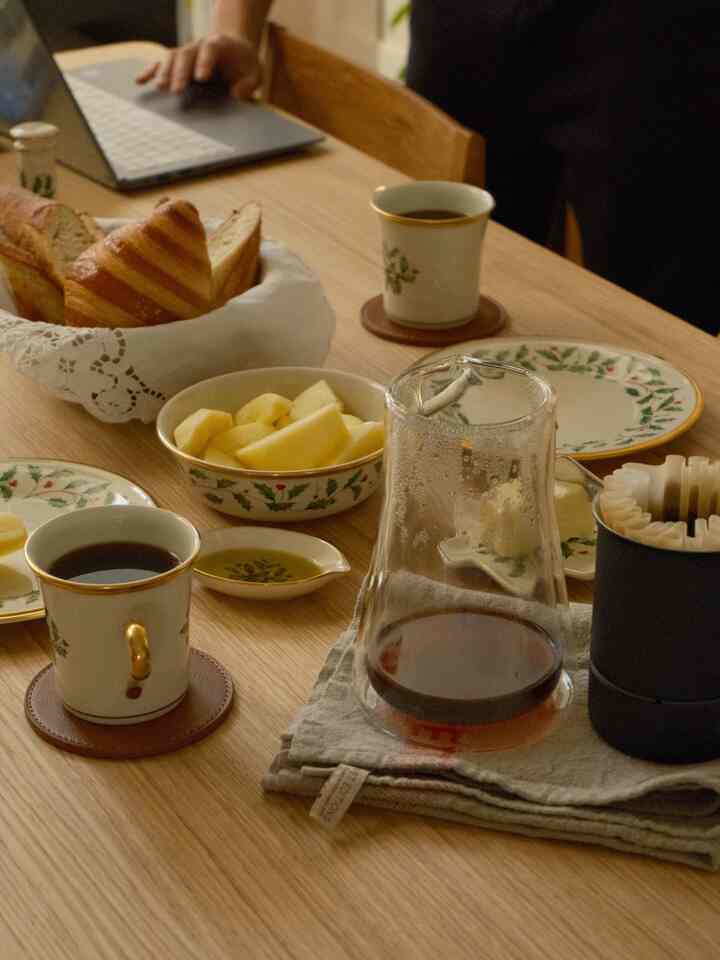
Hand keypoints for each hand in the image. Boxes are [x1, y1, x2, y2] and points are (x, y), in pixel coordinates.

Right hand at [136, 34, 261, 98]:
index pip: (210, 50)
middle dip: (180, 72)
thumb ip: (249, 83)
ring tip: (161, 87)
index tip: (201, 78)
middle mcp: (198, 45)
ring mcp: (186, 52)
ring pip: (171, 58)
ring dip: (164, 72)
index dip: (205, 62)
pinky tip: (139, 81)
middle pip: (186, 55)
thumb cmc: (245, 64)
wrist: (234, 49)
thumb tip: (237, 94)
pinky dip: (150, 71)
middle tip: (176, 90)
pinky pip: (160, 63)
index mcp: (219, 45)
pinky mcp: (177, 61)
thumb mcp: (255, 73)